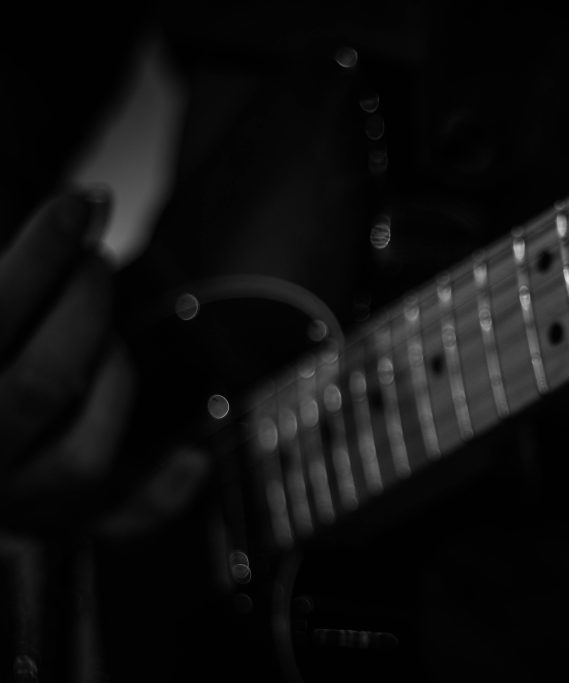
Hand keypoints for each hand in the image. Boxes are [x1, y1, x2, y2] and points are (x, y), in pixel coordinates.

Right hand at [0, 189, 132, 529]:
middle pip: (45, 381)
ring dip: (112, 376)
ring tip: (103, 333)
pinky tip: (191, 457)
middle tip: (96, 260)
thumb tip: (81, 209)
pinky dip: (161, 494)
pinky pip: (116, 523)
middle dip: (86, 305)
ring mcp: (12, 505)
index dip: (40, 252)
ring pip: (85, 453)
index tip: (80, 203)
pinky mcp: (52, 525)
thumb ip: (11, 286)